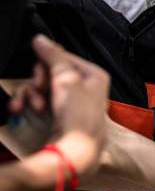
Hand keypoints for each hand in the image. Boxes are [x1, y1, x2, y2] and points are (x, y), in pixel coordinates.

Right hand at [9, 35, 110, 173]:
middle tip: (38, 90)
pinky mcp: (60, 116)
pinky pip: (41, 101)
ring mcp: (73, 102)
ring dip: (31, 94)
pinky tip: (23, 111)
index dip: (48, 63)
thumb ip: (53, 56)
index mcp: (95, 75)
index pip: (65, 57)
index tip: (40, 74)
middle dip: (38, 81)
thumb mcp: (66, 79)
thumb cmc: (77, 115)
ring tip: (33, 106)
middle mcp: (87, 87)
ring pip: (43, 87)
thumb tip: (40, 38)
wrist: (76, 152)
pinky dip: (30, 104)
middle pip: (51, 72)